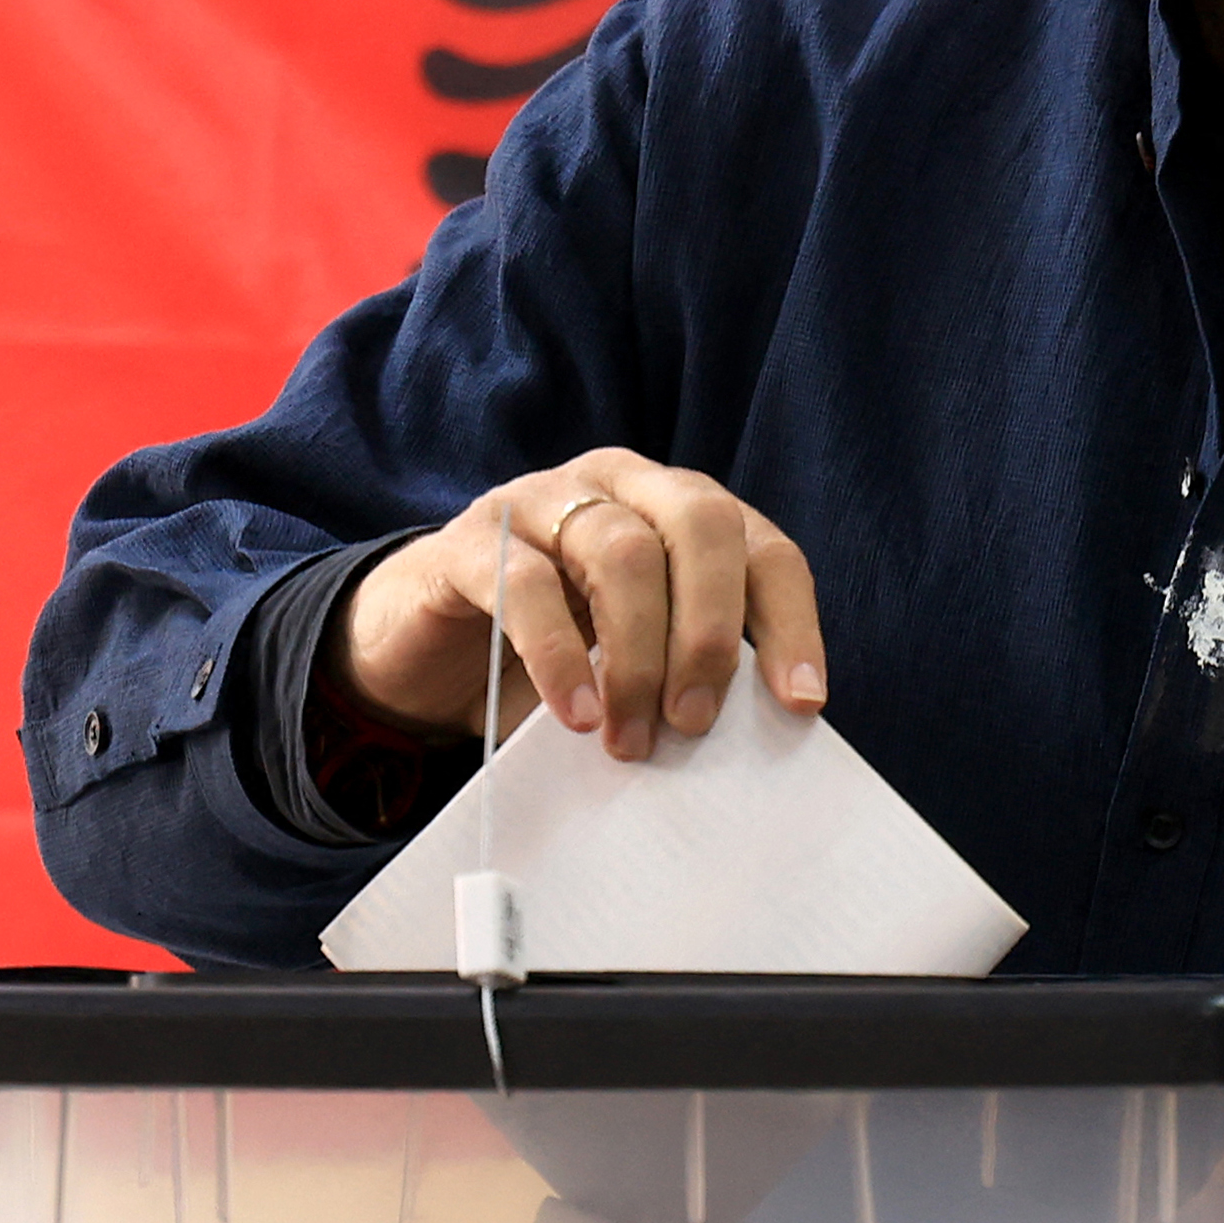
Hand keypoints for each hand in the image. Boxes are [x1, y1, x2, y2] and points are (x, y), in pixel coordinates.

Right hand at [337, 451, 825, 759]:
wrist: (422, 650)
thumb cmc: (550, 653)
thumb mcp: (631, 657)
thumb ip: (686, 671)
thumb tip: (756, 733)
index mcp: (676, 507)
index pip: (761, 546)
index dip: (790, 621)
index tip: (801, 700)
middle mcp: (618, 485)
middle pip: (701, 522)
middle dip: (710, 629)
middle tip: (696, 721)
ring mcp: (542, 501)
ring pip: (621, 552)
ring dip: (637, 657)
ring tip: (630, 737)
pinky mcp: (472, 540)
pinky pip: (525, 583)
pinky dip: (559, 655)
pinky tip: (574, 713)